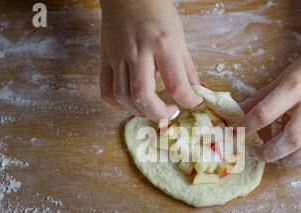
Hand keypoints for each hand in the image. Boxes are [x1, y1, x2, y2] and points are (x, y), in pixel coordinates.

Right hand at [99, 0, 202, 120]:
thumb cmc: (156, 10)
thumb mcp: (179, 36)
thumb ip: (187, 67)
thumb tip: (195, 90)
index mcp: (163, 45)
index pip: (176, 84)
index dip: (188, 101)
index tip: (193, 102)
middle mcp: (138, 52)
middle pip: (143, 97)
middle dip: (159, 113)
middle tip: (170, 111)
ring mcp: (118, 57)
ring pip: (123, 97)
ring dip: (140, 111)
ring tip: (152, 108)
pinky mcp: (105, 59)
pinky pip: (106, 91)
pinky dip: (118, 103)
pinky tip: (131, 102)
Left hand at [236, 48, 300, 167]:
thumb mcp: (283, 76)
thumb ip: (260, 97)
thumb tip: (237, 112)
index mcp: (296, 87)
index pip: (266, 112)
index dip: (247, 127)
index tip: (235, 135)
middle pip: (292, 138)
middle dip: (270, 152)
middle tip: (257, 153)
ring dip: (288, 160)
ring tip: (275, 158)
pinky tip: (293, 159)